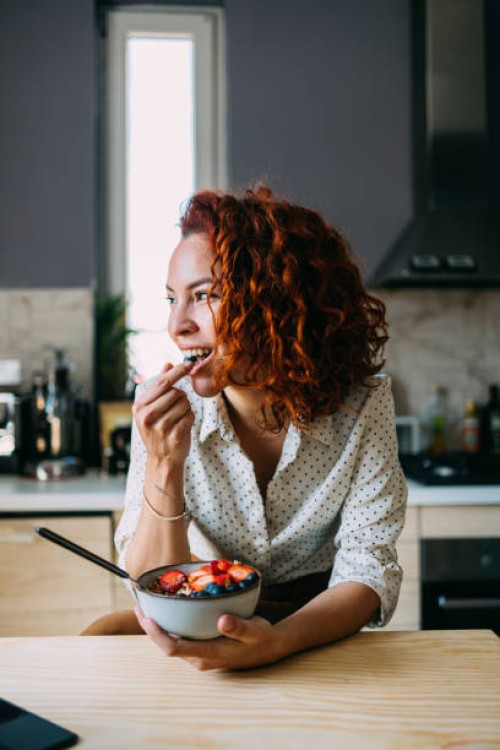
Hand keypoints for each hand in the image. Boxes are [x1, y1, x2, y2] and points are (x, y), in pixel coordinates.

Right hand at [133, 361, 193, 466]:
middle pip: (175, 392)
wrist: (162, 460)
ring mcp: (160, 426)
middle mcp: (147, 416)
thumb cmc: (158, 431)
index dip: (177, 371)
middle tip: (175, 410)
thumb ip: (159, 386)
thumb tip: (168, 364)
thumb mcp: (152, 408)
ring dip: (186, 408)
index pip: (162, 382)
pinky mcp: (174, 435)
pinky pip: (190, 415)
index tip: (189, 364)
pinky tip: (182, 426)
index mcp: (139, 407)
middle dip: (181, 397)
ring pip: (185, 403)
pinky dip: (190, 418)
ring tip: (177, 419)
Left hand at [134, 606, 282, 670]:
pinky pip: (180, 638)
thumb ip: (239, 627)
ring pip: (171, 642)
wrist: (271, 647)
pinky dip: (170, 625)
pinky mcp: (202, 649)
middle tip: (139, 604)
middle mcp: (200, 658)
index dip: (156, 634)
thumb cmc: (261, 637)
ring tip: (147, 605)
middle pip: (166, 645)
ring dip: (158, 626)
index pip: (173, 648)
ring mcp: (200, 655)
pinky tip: (167, 610)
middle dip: (150, 627)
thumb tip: (222, 621)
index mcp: (208, 654)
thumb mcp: (254, 630)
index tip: (146, 617)